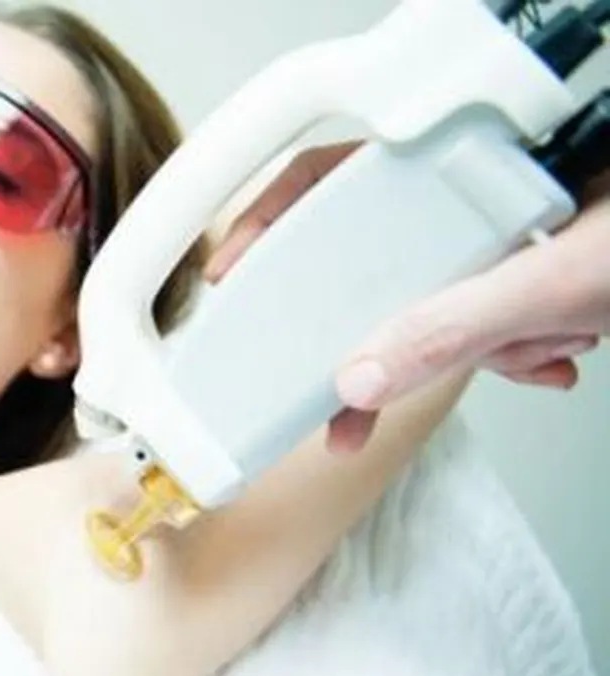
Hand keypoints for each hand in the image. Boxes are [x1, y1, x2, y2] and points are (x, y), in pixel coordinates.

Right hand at [205, 142, 608, 453]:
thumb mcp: (563, 277)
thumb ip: (459, 325)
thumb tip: (363, 374)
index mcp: (463, 157)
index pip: (336, 174)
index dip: (274, 222)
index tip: (236, 276)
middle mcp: (475, 190)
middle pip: (386, 261)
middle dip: (402, 331)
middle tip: (345, 394)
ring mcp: (505, 232)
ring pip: (443, 305)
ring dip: (489, 346)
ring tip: (549, 340)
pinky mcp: (534, 269)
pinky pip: (489, 324)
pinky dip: (521, 352)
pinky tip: (561, 350)